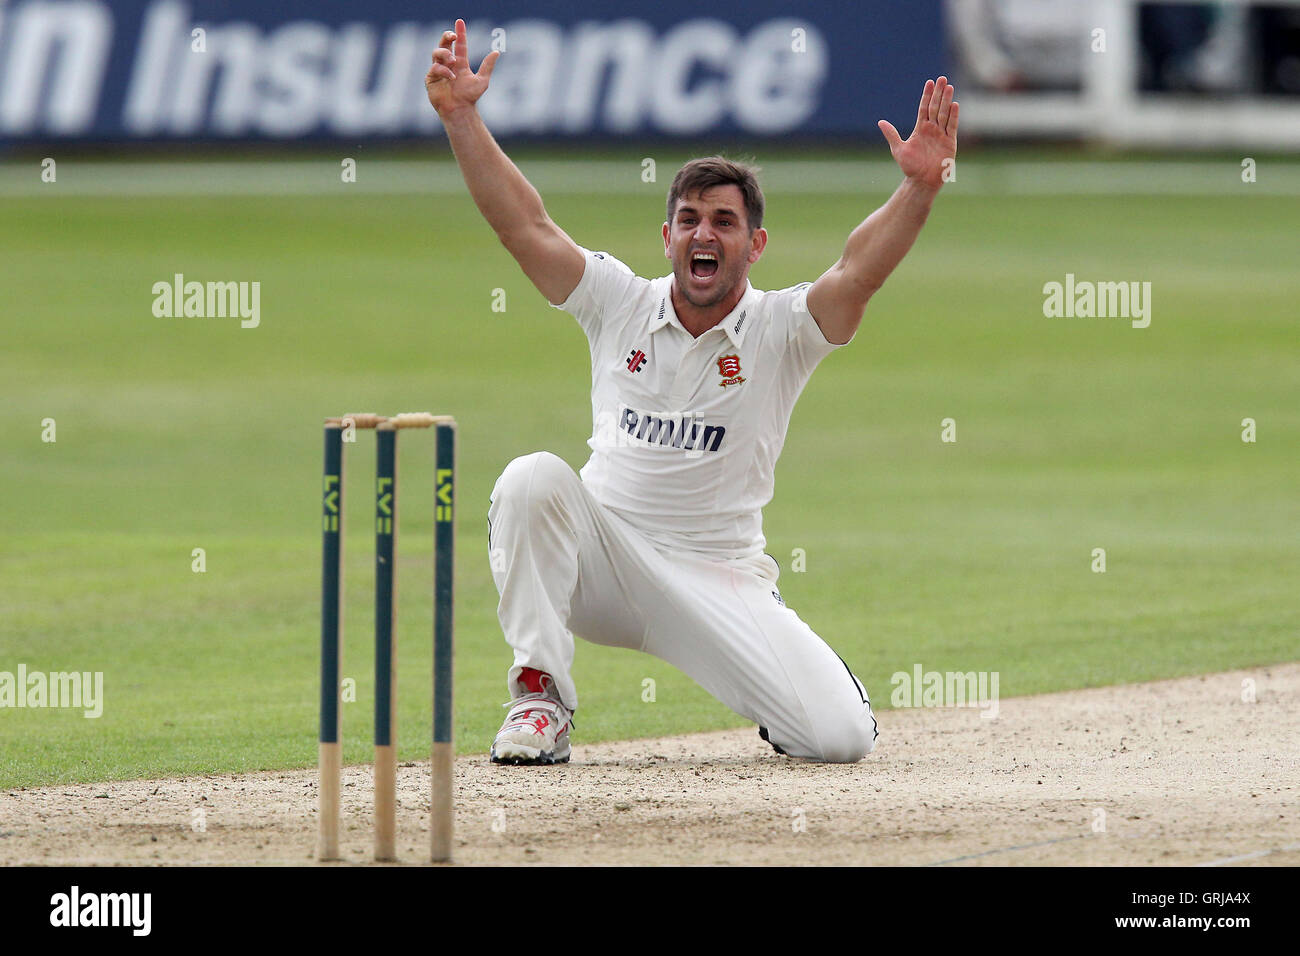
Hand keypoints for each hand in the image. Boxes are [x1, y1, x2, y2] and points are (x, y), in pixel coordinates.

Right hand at [425, 18, 499, 117]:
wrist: (460, 110)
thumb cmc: (470, 97)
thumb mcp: (482, 81)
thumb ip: (487, 66)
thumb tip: (496, 52)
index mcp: (460, 63)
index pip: (459, 45)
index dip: (460, 33)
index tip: (460, 22)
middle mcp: (448, 64)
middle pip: (444, 44)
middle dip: (446, 37)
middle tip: (452, 36)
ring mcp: (438, 70)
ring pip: (437, 53)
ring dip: (445, 54)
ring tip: (453, 60)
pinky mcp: (431, 78)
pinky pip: (435, 68)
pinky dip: (444, 70)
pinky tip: (451, 77)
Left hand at [877, 76, 958, 190]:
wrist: (921, 181)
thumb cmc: (910, 167)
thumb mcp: (898, 149)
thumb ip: (892, 135)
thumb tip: (880, 122)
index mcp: (920, 129)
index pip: (924, 108)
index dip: (927, 95)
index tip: (929, 82)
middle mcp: (932, 129)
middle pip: (936, 107)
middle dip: (939, 93)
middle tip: (942, 78)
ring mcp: (942, 135)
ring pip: (944, 113)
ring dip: (946, 100)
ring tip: (949, 86)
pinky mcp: (950, 142)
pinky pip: (952, 127)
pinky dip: (953, 116)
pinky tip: (954, 105)